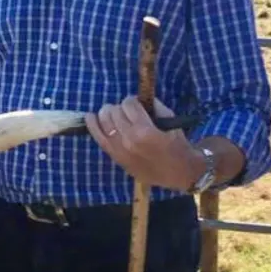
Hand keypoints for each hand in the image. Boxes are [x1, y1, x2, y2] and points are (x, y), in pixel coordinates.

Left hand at [85, 96, 203, 191]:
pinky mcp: (115, 157)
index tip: (135, 103)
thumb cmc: (178, 146)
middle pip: (113, 112)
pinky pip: (98, 138)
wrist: (180, 173)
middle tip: (126, 111)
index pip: (128, 104)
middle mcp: (128, 140)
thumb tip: (138, 98)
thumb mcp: (171, 121)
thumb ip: (154, 106)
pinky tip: (90, 117)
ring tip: (113, 114)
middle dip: (120, 107)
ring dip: (107, 114)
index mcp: (144, 130)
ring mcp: (119, 149)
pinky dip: (92, 125)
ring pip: (103, 122)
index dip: (132, 101)